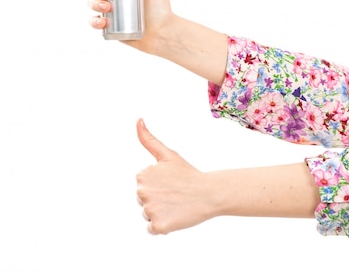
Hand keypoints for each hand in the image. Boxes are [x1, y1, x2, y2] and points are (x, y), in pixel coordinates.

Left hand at [135, 118, 214, 234]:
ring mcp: (149, 210)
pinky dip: (163, 226)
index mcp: (141, 176)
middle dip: (158, 200)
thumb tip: (138, 119)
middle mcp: (141, 193)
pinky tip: (175, 216)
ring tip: (177, 205)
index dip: (158, 186)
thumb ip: (148, 139)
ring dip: (161, 213)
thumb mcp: (168, 155)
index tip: (171, 183)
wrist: (210, 193)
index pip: (143, 187)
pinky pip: (152, 229)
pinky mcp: (158, 226)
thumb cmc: (189, 174)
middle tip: (175, 194)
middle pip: (143, 201)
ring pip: (148, 215)